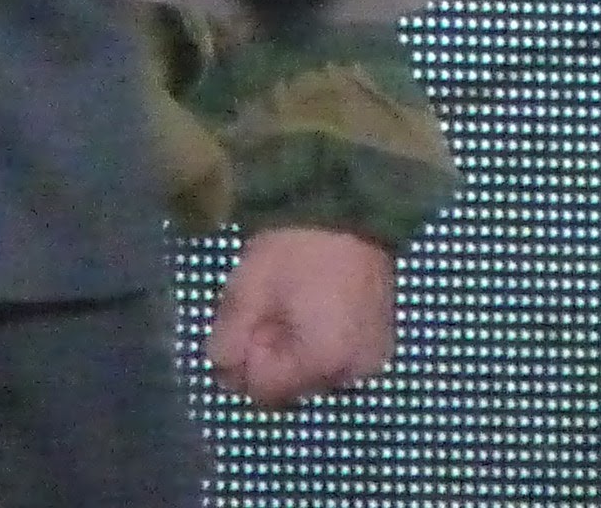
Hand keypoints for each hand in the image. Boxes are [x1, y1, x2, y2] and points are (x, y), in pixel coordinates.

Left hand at [209, 226, 398, 403]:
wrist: (349, 207)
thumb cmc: (296, 248)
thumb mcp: (249, 288)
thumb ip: (230, 335)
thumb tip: (220, 368)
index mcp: (320, 362)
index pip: (264, 392)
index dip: (245, 362)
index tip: (243, 328)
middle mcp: (351, 372)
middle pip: (293, 385)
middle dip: (271, 355)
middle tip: (265, 310)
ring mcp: (371, 359)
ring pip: (316, 373)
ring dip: (296, 350)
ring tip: (291, 303)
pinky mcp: (381, 343)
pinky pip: (340, 359)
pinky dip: (322, 343)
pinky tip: (315, 306)